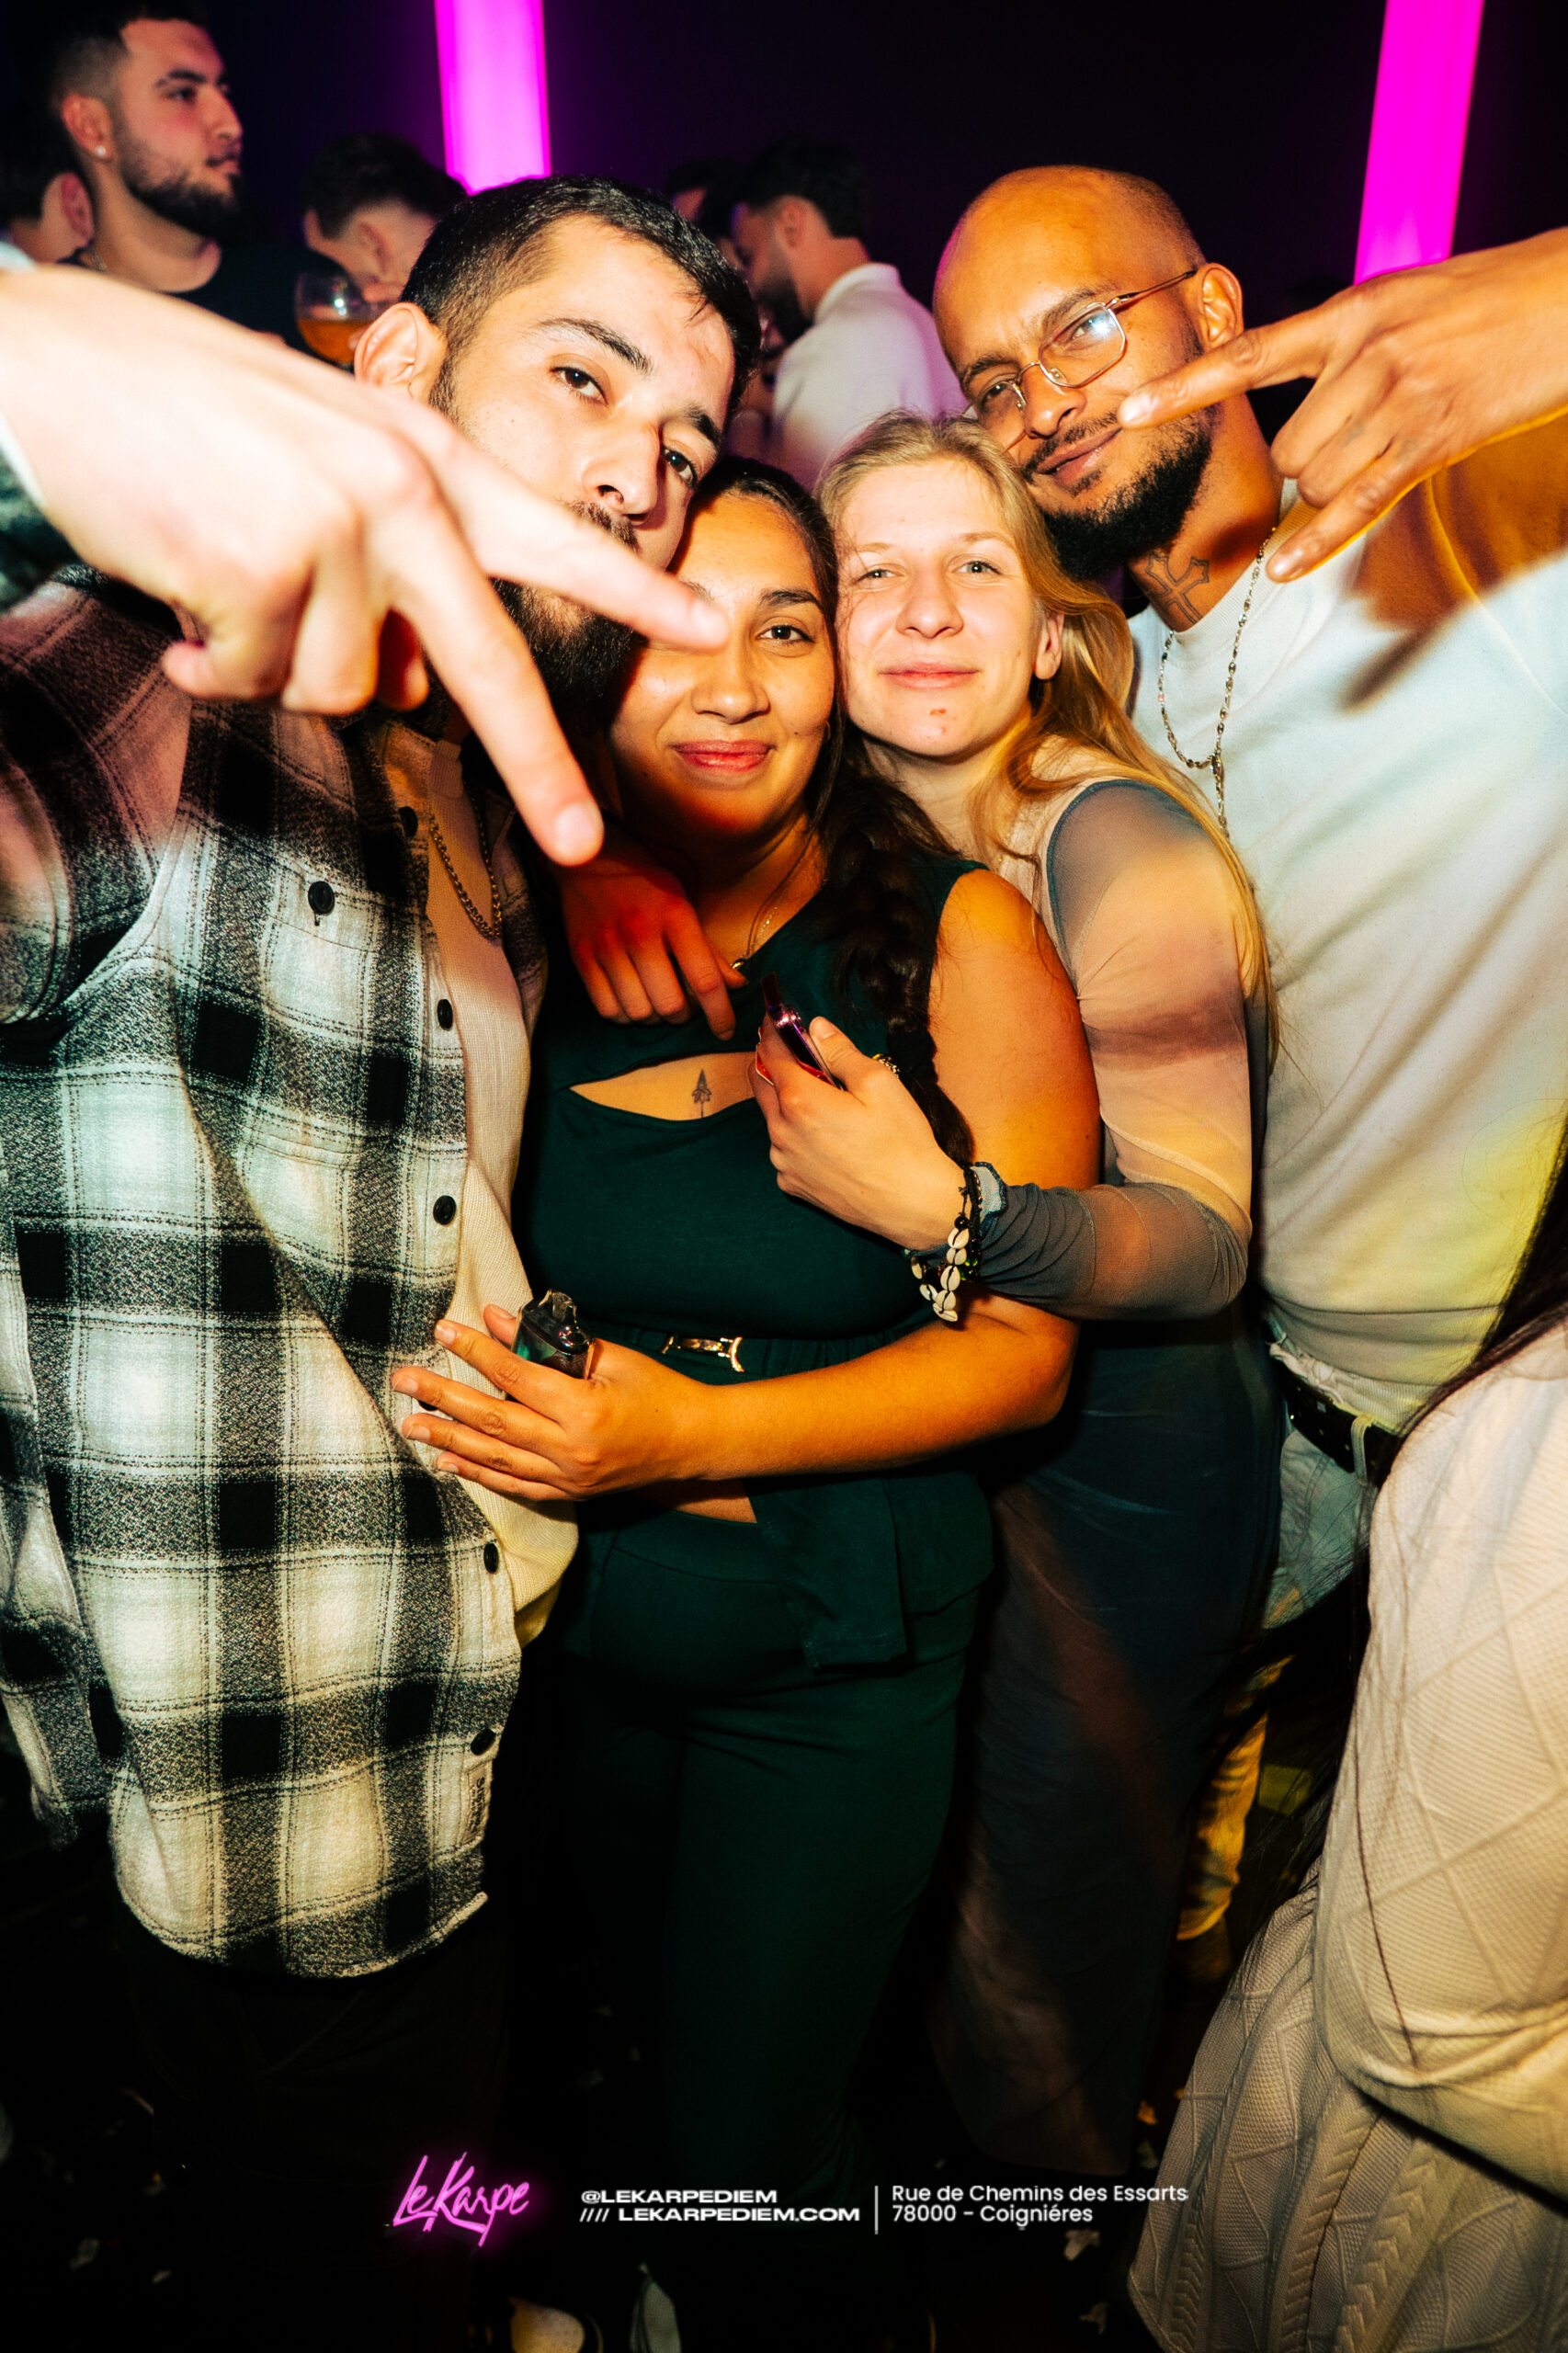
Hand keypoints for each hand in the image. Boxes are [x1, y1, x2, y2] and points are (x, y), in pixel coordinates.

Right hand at [0, 270, 726, 864]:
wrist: (52, 367)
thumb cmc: (177, 416)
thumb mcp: (312, 465)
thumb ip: (384, 566)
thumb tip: (410, 687)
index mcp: (422, 456)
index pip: (547, 532)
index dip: (628, 587)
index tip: (707, 623)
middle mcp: (401, 490)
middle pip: (489, 662)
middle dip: (536, 762)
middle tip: (579, 840)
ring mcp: (338, 529)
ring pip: (340, 690)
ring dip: (274, 667)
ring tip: (220, 583)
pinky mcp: (265, 569)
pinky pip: (255, 682)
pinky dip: (209, 663)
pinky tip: (177, 591)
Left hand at [389, 1307, 710, 1499]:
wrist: (695, 1443)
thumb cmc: (659, 1391)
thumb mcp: (610, 1357)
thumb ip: (551, 1343)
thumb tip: (497, 1319)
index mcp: (584, 1409)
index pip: (515, 1375)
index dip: (476, 1350)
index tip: (443, 1329)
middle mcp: (571, 1449)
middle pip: (492, 1420)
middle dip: (442, 1398)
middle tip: (404, 1381)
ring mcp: (568, 1478)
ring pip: (494, 1458)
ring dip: (447, 1440)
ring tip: (410, 1424)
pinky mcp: (569, 1494)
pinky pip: (513, 1485)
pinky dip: (478, 1474)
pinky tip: (447, 1462)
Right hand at [557, 823, 742, 1036]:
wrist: (587, 858)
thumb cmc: (644, 882)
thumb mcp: (683, 903)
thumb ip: (707, 949)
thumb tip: (736, 986)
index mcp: (675, 916)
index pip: (705, 980)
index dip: (720, 1014)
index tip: (726, 1030)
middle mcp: (640, 933)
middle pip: (670, 1004)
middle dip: (684, 1015)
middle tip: (684, 1006)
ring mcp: (606, 947)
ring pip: (638, 1012)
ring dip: (654, 1017)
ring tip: (656, 1002)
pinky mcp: (581, 957)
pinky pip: (607, 1009)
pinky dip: (624, 1015)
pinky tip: (631, 1000)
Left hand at [750, 1015, 964, 1247]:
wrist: (914, 1204)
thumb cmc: (902, 1143)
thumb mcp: (879, 1083)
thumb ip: (840, 1051)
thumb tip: (815, 1028)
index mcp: (801, 1101)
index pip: (772, 1053)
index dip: (773, 1030)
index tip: (777, 1018)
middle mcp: (782, 1132)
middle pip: (760, 1083)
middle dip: (771, 1060)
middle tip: (791, 1049)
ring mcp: (784, 1162)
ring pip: (771, 1117)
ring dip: (784, 1100)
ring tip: (818, 1097)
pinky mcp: (792, 1184)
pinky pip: (783, 1149)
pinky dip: (794, 1134)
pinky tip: (824, 1136)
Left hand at [1116, 227, 1567, 582]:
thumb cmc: (1490, 301)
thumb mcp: (1406, 298)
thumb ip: (1347, 340)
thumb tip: (1306, 389)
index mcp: (1352, 310)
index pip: (1249, 355)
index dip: (1184, 389)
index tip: (1127, 413)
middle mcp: (1364, 355)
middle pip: (1288, 449)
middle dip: (1306, 467)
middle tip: (1359, 445)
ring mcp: (1396, 400)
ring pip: (1318, 480)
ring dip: (1333, 490)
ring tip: (1391, 451)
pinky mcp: (1431, 441)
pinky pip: (1358, 506)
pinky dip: (1317, 543)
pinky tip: (1282, 570)